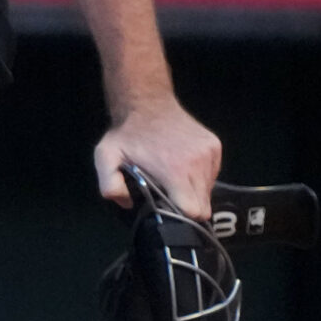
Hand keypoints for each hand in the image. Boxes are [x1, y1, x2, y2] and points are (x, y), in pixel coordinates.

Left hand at [95, 98, 221, 220]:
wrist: (146, 101)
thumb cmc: (125, 134)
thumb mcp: (105, 158)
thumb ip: (111, 185)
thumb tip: (127, 203)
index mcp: (175, 171)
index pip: (194, 212)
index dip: (181, 218)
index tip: (167, 213)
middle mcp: (198, 163)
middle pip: (203, 205)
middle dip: (186, 207)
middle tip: (167, 196)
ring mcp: (210, 153)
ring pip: (208, 190)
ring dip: (193, 191)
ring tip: (172, 178)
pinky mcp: (215, 146)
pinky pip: (212, 174)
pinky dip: (199, 176)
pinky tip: (182, 166)